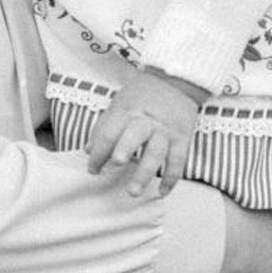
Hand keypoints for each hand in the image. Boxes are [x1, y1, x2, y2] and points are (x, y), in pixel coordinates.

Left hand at [87, 67, 206, 197]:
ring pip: (156, 152)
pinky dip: (171, 178)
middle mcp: (147, 120)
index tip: (92, 169)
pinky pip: (178, 161)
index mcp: (128, 110)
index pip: (110, 132)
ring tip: (133, 191)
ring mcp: (166, 130)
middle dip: (124, 150)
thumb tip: (89, 150)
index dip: (99, 151)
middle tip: (116, 165)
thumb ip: (104, 126)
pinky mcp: (182, 137)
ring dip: (144, 173)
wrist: (176, 80)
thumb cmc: (143, 94)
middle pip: (135, 135)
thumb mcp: (120, 102)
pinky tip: (161, 192)